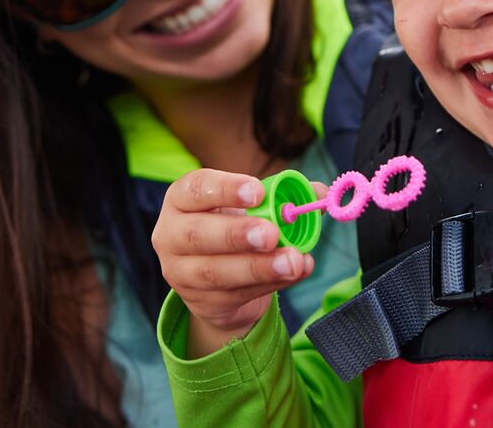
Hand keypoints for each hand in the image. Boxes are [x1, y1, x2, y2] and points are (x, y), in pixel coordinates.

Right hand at [153, 169, 315, 356]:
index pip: (196, 189)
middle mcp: (171, 236)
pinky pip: (237, 294)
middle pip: (197, 235)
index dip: (226, 190)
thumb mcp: (251, 205)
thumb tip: (321, 192)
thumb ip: (284, 195)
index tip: (258, 192)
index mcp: (181, 200)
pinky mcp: (202, 303)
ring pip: (217, 272)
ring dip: (259, 267)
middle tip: (272, 233)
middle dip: (237, 234)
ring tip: (293, 260)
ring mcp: (182, 274)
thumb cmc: (232, 225)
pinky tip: (295, 273)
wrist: (219, 277)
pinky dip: (271, 284)